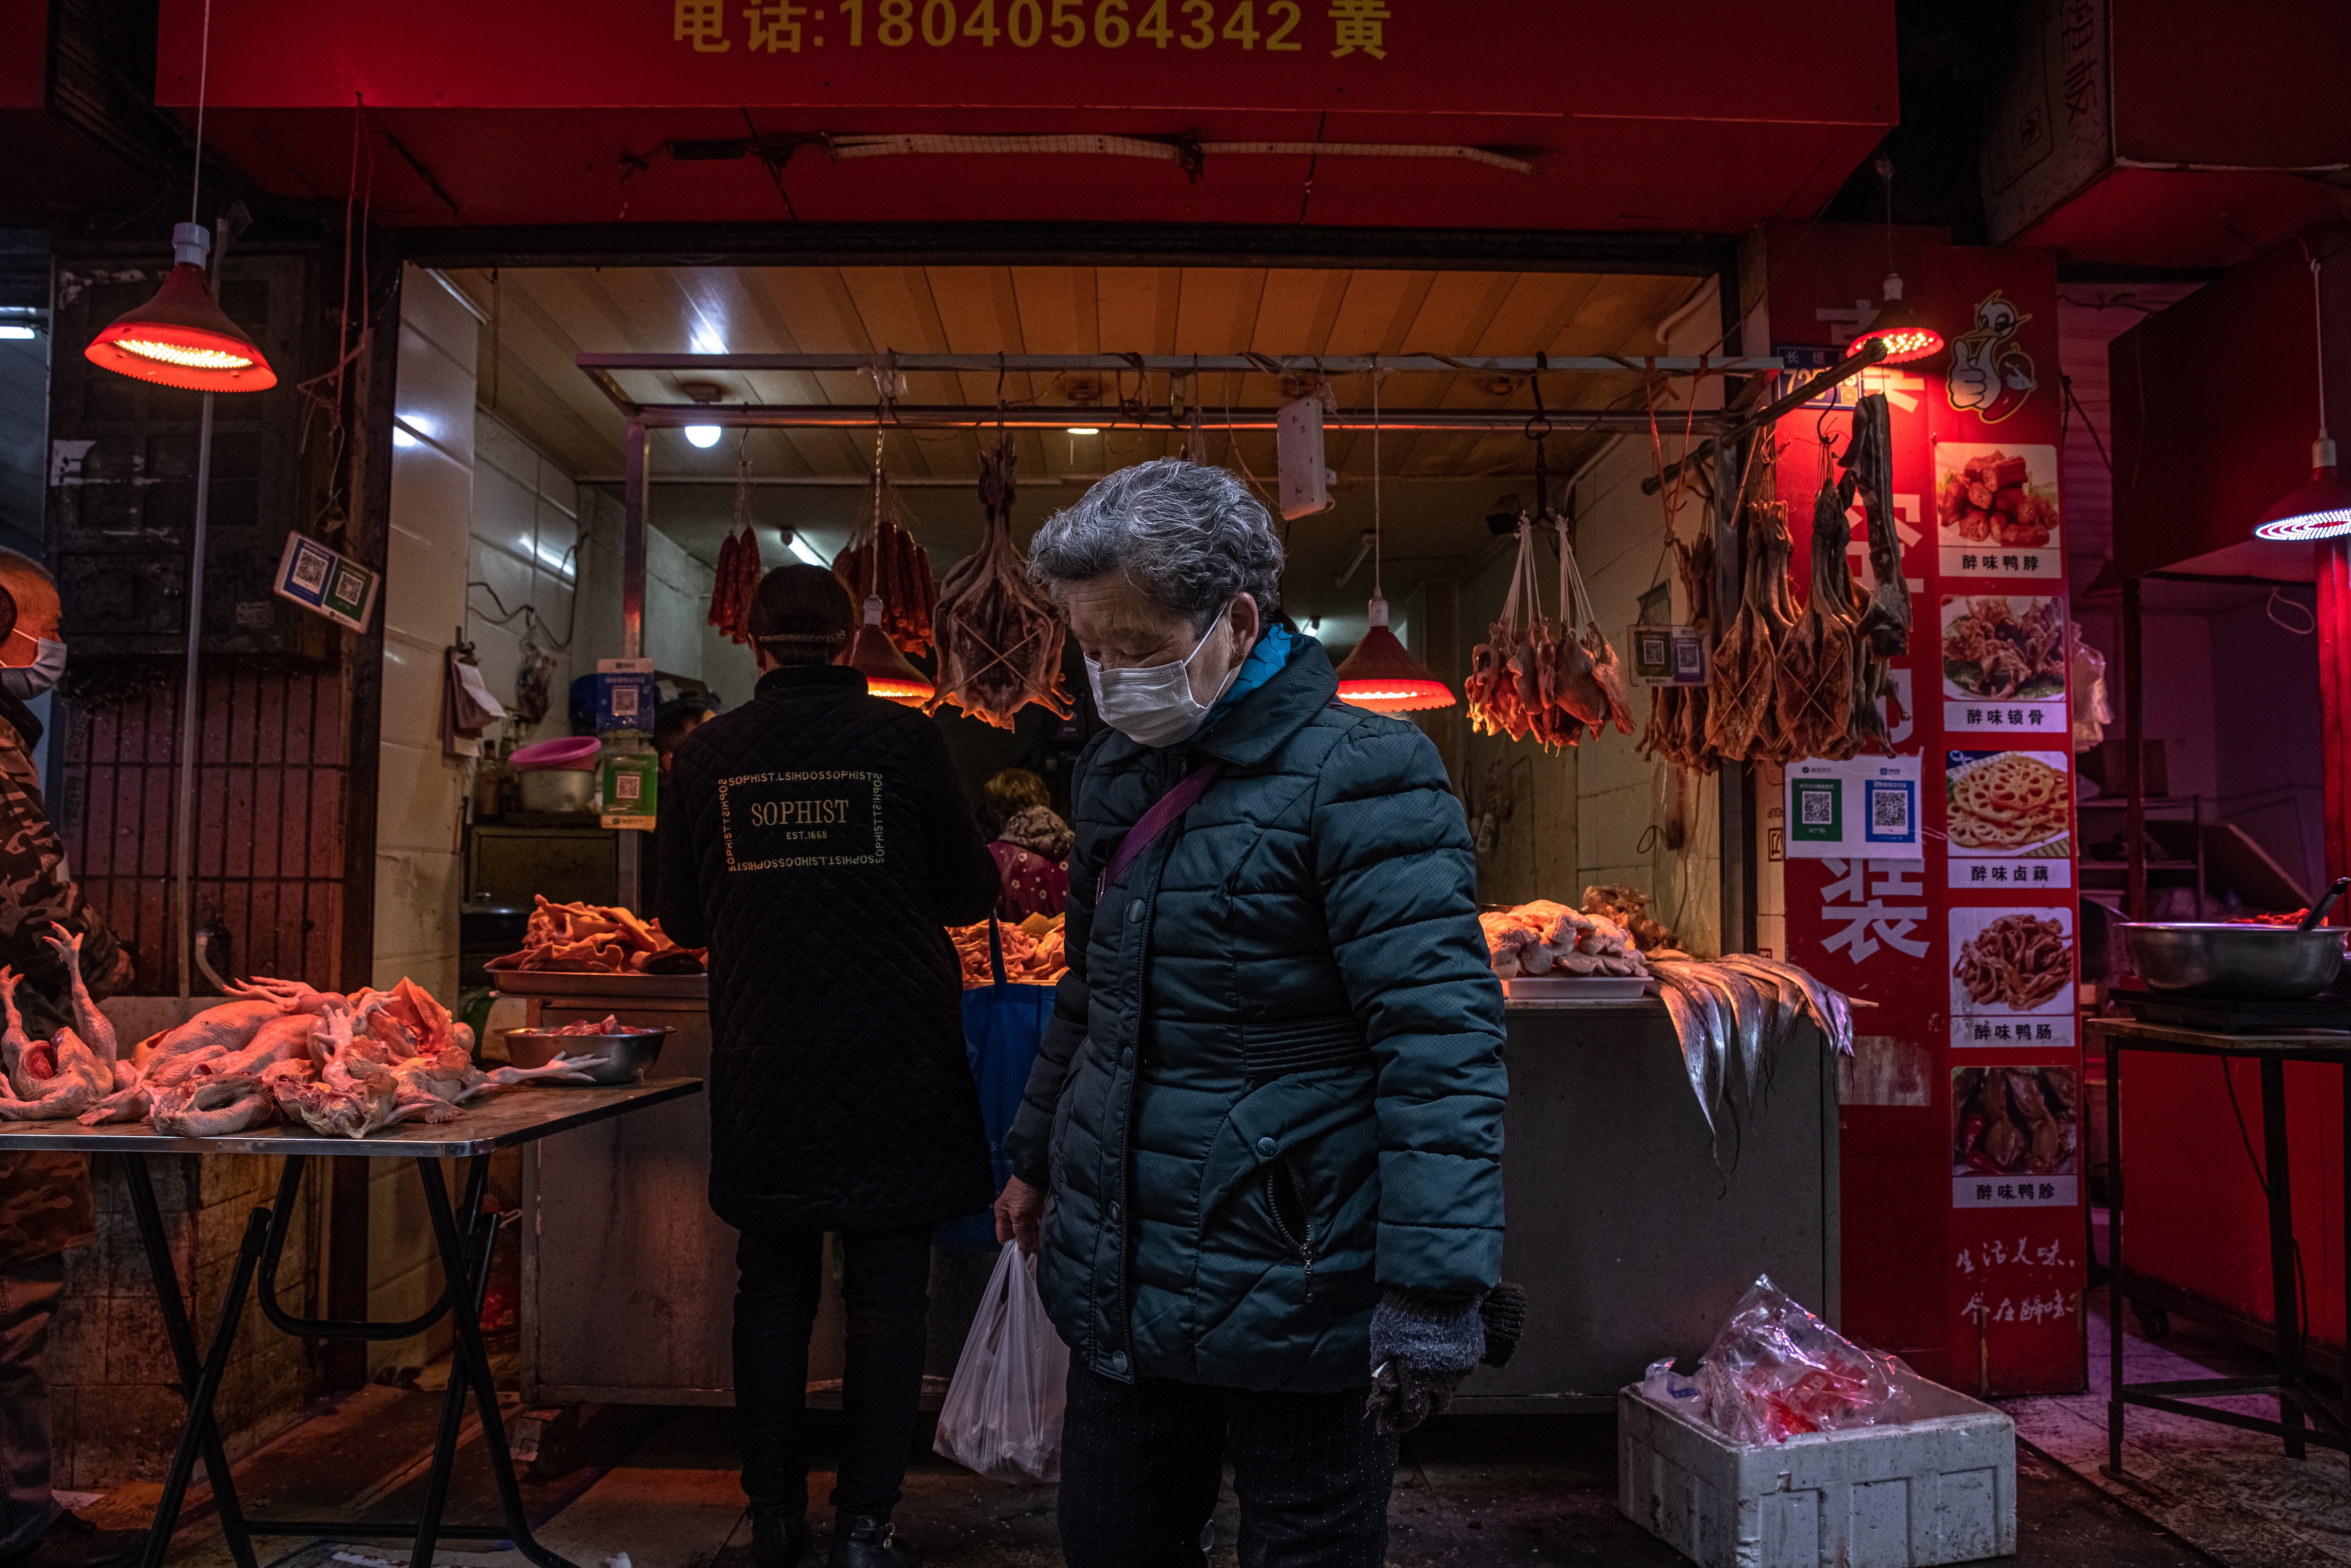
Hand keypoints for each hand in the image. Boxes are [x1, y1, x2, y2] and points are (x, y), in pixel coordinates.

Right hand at [994, 1175, 1043, 1255]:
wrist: (1037, 1172)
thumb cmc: (1024, 1194)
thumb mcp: (1020, 1215)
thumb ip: (1021, 1233)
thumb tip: (1023, 1248)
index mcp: (1001, 1215)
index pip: (1003, 1237)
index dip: (1012, 1245)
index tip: (1025, 1251)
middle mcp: (1011, 1213)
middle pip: (1017, 1233)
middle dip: (1027, 1240)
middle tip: (1038, 1248)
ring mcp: (1023, 1209)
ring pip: (1028, 1228)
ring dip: (1035, 1234)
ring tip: (1043, 1242)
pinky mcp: (1034, 1206)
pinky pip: (1036, 1220)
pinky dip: (1040, 1226)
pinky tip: (1047, 1232)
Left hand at [1365, 1288, 1484, 1435]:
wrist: (1438, 1287)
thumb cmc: (1404, 1315)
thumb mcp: (1382, 1342)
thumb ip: (1383, 1368)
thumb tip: (1384, 1385)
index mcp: (1419, 1381)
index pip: (1413, 1415)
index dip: (1402, 1420)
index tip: (1393, 1419)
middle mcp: (1444, 1380)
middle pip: (1435, 1404)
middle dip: (1422, 1402)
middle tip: (1409, 1389)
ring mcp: (1463, 1366)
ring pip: (1450, 1385)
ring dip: (1438, 1383)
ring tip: (1424, 1364)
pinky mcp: (1474, 1349)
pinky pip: (1462, 1367)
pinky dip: (1450, 1365)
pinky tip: (1440, 1349)